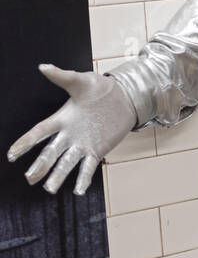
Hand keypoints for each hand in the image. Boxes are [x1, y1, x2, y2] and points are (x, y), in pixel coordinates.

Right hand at [6, 64, 137, 195]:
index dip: (25, 143)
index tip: (12, 155)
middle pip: (51, 153)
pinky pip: (88, 167)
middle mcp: (69, 135)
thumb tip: (43, 66)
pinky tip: (79, 191)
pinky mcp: (97, 151)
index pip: (40, 133)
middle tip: (30, 178)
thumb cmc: (100, 88)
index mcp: (62, 118)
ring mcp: (82, 145)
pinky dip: (83, 179)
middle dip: (40, 165)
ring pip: (66, 163)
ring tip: (49, 189)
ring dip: (58, 176)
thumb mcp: (82, 81)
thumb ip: (63, 77)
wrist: (125, 97)